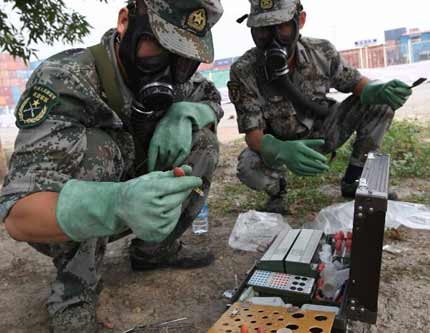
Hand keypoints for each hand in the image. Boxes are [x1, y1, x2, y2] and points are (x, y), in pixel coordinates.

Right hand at [56, 165, 201, 241]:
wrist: (119, 207)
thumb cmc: (139, 189)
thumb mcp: (152, 178)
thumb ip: (172, 174)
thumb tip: (190, 169)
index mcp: (148, 191)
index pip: (174, 186)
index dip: (188, 182)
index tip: (198, 180)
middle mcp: (150, 209)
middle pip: (178, 198)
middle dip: (182, 191)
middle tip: (179, 187)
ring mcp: (153, 224)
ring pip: (177, 210)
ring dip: (175, 205)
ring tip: (160, 202)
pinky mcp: (156, 234)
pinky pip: (173, 222)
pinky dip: (171, 216)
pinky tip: (159, 213)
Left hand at [148, 102, 215, 170]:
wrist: (180, 116)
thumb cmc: (166, 125)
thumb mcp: (156, 134)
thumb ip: (155, 148)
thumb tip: (154, 162)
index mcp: (154, 143)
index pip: (151, 161)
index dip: (151, 168)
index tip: (151, 172)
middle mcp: (164, 147)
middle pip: (160, 164)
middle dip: (159, 168)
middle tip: (159, 171)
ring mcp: (175, 149)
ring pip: (169, 164)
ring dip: (167, 167)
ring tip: (166, 167)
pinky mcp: (184, 149)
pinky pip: (179, 162)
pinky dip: (176, 164)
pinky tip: (174, 163)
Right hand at [260, 135, 328, 175]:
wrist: (280, 151)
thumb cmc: (294, 145)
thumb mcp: (302, 142)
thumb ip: (313, 142)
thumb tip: (324, 141)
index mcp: (299, 148)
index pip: (310, 153)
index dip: (318, 157)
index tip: (325, 160)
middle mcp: (296, 156)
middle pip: (309, 162)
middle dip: (319, 166)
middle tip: (327, 167)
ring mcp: (293, 163)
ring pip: (306, 169)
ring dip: (316, 171)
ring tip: (323, 171)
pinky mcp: (292, 168)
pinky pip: (302, 173)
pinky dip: (309, 174)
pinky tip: (316, 173)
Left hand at [360, 79, 411, 109]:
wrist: (381, 92)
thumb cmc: (389, 85)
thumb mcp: (394, 82)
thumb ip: (401, 83)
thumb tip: (407, 87)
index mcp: (407, 91)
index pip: (409, 92)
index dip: (402, 91)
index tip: (394, 89)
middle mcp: (405, 97)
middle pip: (402, 98)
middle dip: (393, 93)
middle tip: (386, 89)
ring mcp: (401, 103)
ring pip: (398, 102)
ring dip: (390, 96)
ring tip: (385, 92)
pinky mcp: (395, 107)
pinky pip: (394, 105)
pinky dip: (389, 100)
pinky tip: (386, 97)